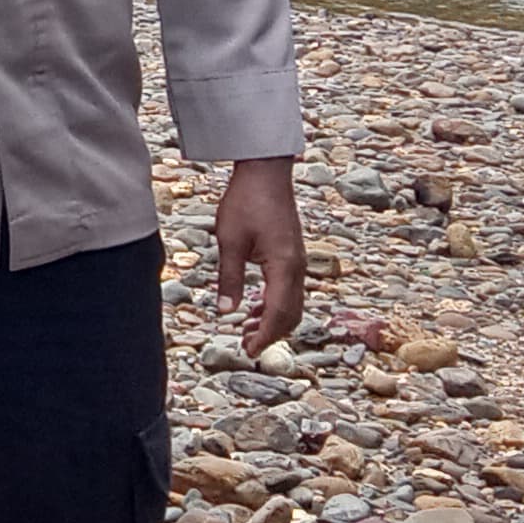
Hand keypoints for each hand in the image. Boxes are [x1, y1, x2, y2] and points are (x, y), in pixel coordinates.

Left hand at [215, 158, 306, 352]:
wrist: (266, 172)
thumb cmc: (246, 201)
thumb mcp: (230, 241)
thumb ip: (229, 279)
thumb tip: (225, 312)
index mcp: (284, 266)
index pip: (279, 313)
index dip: (265, 336)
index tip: (250, 350)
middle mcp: (297, 267)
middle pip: (292, 313)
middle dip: (271, 333)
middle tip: (246, 344)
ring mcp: (298, 260)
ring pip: (293, 303)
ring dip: (272, 319)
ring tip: (246, 328)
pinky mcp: (293, 254)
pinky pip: (290, 289)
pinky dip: (275, 304)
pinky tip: (254, 306)